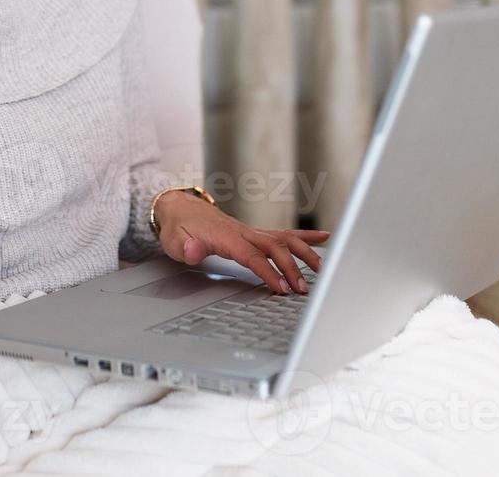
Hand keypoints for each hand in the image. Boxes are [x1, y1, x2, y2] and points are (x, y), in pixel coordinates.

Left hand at [153, 191, 329, 294]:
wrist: (180, 208)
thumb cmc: (179, 227)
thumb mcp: (174, 240)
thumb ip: (185, 247)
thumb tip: (193, 251)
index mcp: (227, 237)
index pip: (252, 256)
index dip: (268, 272)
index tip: (281, 288)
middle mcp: (244, 232)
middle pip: (275, 247)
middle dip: (291, 268)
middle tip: (302, 289)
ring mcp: (252, 232)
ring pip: (285, 239)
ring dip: (305, 253)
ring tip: (322, 269)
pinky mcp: (255, 234)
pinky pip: (284, 234)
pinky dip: (305, 235)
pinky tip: (324, 238)